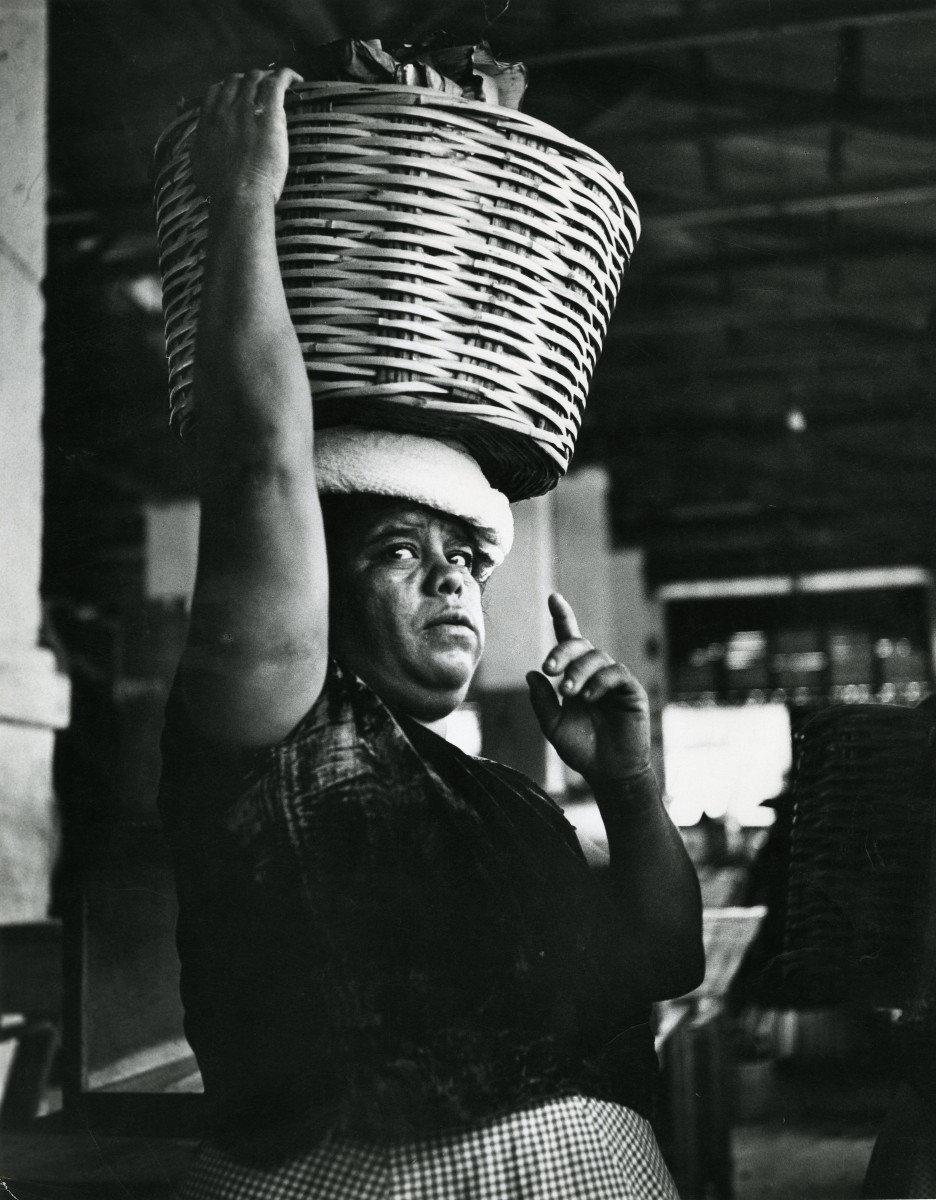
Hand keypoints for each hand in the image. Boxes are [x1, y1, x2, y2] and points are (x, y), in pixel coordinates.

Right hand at [192, 67, 302, 204]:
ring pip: (255, 78)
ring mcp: (245, 110)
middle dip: (249, 80)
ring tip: (280, 84)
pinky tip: (298, 80)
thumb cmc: (222, 191)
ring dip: (266, 77)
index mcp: (208, 121)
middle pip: (236, 80)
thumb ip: (203, 149)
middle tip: (263, 88)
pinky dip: (287, 76)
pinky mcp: (267, 115)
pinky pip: (277, 83)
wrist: (237, 196)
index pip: (215, 91)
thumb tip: (205, 145)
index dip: (228, 88)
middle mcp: (224, 110)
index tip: (239, 94)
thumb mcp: (201, 166)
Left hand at [526, 593, 650, 783]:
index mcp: (574, 676)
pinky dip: (600, 681)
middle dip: (563, 651)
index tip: (553, 597)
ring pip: (597, 658)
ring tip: (568, 692)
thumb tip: (532, 673)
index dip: (563, 617)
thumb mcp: (553, 725)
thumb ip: (542, 701)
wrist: (608, 771)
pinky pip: (616, 674)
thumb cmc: (581, 748)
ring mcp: (614, 680)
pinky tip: (590, 697)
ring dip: (579, 671)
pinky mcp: (631, 691)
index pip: (569, 641)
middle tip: (550, 669)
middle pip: (580, 645)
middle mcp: (594, 673)